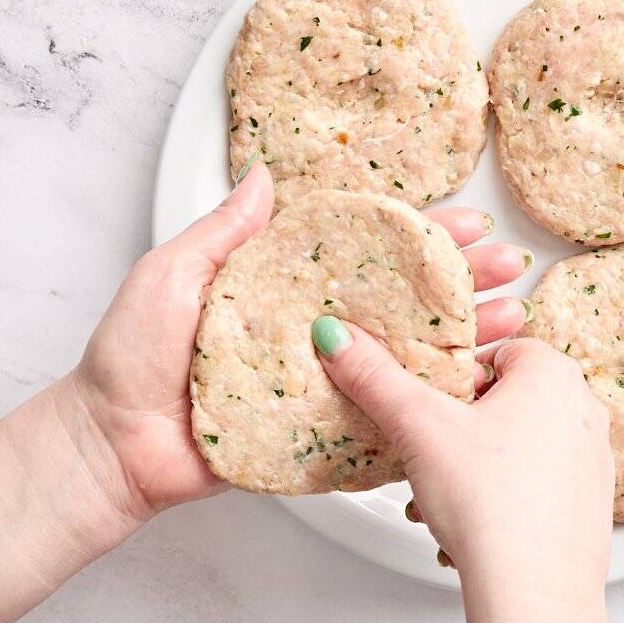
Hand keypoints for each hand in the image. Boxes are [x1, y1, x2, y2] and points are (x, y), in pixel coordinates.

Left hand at [72, 161, 536, 521]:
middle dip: (464, 282)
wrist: (111, 447)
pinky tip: (475, 388)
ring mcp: (326, 380)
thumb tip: (261, 175)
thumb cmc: (130, 357)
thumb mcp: (173, 276)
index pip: (369, 250)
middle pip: (404, 300)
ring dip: (464, 338)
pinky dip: (432, 404)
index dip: (422, 235)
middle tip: (511, 268)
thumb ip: (224, 232)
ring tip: (512, 323)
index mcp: (288, 283)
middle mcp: (316, 328)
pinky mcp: (325, 430)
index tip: (469, 219)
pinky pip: (387, 415)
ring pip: (408, 355)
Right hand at [314, 326, 613, 622]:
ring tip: (446, 496)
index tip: (431, 406)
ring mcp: (593, 457)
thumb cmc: (491, 506)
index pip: (495, 352)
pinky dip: (506, 496)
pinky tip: (476, 521)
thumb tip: (341, 340)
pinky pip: (539, 483)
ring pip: (519, 445)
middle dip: (462, 429)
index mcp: (553, 373)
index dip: (455, 381)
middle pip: (505, 401)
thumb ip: (375, 377)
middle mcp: (583, 408)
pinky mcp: (591, 502)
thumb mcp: (418, 426)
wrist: (532, 591)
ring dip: (477, 466)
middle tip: (434, 454)